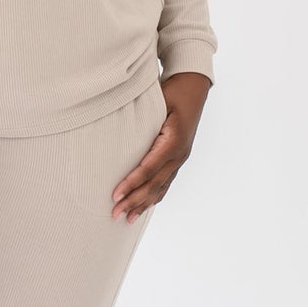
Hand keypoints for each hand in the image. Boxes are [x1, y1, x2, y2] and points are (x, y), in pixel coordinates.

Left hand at [111, 72, 209, 223]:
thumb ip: (141, 118)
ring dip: (143, 204)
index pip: (147, 168)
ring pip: (160, 187)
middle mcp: (178, 155)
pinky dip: (154, 196)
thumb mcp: (158, 102)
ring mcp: (180, 159)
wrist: (193, 87)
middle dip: (133, 201)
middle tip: (114, 214)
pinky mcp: (179, 159)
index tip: (115, 195)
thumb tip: (115, 127)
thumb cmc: (172, 92)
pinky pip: (166, 182)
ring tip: (127, 219)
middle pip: (153, 184)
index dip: (131, 183)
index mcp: (172, 142)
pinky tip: (144, 207)